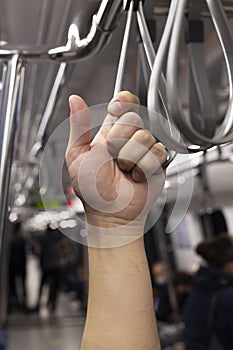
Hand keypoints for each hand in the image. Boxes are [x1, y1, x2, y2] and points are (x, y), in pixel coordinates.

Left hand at [66, 91, 166, 237]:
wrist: (109, 212)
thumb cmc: (91, 189)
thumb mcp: (77, 154)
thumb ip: (79, 126)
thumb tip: (75, 100)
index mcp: (110, 133)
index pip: (123, 104)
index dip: (122, 102)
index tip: (114, 110)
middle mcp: (128, 138)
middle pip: (134, 118)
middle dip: (119, 139)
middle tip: (112, 156)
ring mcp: (144, 150)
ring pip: (145, 136)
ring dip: (130, 157)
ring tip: (123, 170)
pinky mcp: (157, 162)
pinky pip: (158, 152)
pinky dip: (144, 167)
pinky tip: (136, 176)